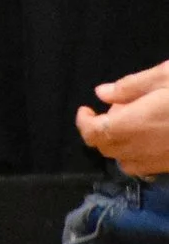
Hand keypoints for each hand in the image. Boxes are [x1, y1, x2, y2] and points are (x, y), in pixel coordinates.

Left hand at [77, 59, 168, 174]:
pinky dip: (141, 155)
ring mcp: (162, 162)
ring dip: (122, 145)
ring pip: (127, 163)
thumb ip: (131, 86)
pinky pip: (148, 168)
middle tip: (117, 109)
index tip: (87, 108)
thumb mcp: (165, 75)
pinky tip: (156, 135)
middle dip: (103, 131)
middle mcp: (144, 149)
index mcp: (134, 125)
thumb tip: (102, 93)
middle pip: (107, 150)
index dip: (84, 123)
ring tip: (136, 122)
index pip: (94, 134)